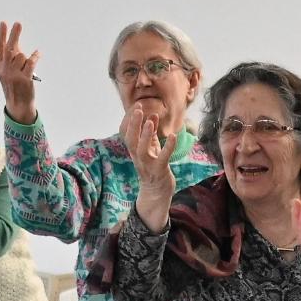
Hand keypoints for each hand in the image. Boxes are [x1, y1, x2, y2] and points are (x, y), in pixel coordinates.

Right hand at [0, 21, 40, 124]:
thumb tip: (14, 42)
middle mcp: (5, 70)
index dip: (1, 35)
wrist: (18, 104)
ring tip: (28, 61)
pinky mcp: (25, 78)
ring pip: (21, 56)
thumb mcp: (5, 72)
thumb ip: (8, 58)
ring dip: (26, 56)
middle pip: (9, 49)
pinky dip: (35, 56)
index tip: (3, 23)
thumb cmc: (13, 85)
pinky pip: (31, 62)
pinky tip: (38, 53)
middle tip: (18, 23)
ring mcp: (14, 74)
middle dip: (14, 35)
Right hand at [126, 106, 175, 232]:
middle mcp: (138, 158)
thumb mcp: (151, 149)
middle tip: (138, 109)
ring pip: (142, 150)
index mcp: (135, 151)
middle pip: (131, 140)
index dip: (129, 120)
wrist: (156, 193)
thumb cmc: (154, 167)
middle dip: (133, 124)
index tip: (136, 106)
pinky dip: (168, 147)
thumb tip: (152, 115)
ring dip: (146, 135)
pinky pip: (162, 159)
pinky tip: (173, 136)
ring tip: (150, 121)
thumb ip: (152, 133)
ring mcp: (147, 165)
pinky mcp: (159, 171)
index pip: (126, 134)